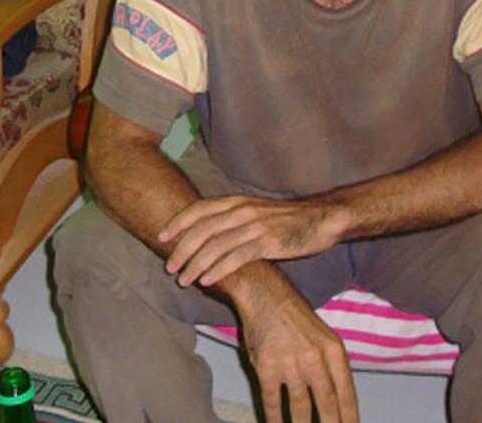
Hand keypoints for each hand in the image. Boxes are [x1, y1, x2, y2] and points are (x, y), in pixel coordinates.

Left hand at [158, 194, 341, 286]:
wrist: (321, 219)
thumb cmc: (285, 220)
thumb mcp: (254, 212)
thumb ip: (231, 220)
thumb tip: (204, 235)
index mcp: (236, 201)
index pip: (199, 209)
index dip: (178, 222)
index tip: (161, 236)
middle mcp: (242, 210)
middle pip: (203, 229)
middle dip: (182, 249)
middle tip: (169, 267)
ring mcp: (255, 225)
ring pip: (216, 245)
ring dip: (196, 263)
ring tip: (184, 279)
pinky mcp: (269, 241)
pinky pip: (237, 256)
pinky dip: (219, 269)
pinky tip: (207, 280)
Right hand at [236, 277, 358, 422]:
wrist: (266, 295)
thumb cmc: (296, 318)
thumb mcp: (324, 337)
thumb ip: (332, 368)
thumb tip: (338, 405)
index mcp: (334, 351)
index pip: (347, 394)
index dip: (350, 418)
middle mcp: (314, 358)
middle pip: (327, 405)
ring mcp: (289, 363)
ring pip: (301, 407)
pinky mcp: (266, 366)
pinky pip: (273, 400)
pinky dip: (275, 418)